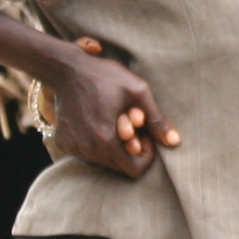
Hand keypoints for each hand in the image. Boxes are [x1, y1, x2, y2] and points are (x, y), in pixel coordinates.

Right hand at [46, 36, 175, 177]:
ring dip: (114, 145)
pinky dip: (97, 142)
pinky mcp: (64, 142)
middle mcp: (87, 150)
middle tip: (130, 124)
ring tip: (114, 120)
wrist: (66, 68)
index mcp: (105, 141)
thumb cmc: (105, 76)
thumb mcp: (138, 92)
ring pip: (103, 161)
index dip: (145, 154)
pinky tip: (98, 121)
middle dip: (130, 149)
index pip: (134, 170)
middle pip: (119, 166)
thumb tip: (175, 143)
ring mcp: (73, 147)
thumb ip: (157, 121)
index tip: (143, 133)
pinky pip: (87, 153)